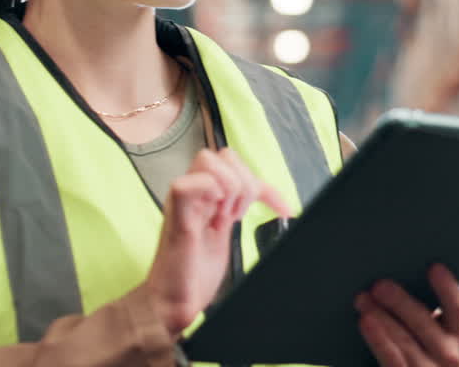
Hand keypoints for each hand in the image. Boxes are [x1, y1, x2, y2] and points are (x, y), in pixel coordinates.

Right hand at [143, 148, 291, 336]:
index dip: (266, 186)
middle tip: (238, 216)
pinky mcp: (175, 215)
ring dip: (228, 187)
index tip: (284, 210)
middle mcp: (193, 193)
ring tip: (225, 217)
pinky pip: (185, 184)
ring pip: (207, 160)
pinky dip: (208, 193)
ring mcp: (183, 201)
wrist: (174, 302)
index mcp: (204, 197)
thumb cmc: (194, 274)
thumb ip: (233, 212)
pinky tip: (214, 214)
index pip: (236, 167)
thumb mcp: (224, 236)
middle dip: (243, 182)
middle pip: (223, 155)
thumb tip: (270, 205)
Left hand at [355, 265, 458, 366]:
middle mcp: (448, 353)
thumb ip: (411, 303)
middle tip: (379, 284)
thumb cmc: (404, 339)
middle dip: (402, 303)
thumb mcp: (417, 324)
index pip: (456, 307)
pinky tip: (364, 322)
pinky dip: (379, 340)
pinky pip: (393, 360)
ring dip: (383, 318)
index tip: (434, 267)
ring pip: (407, 343)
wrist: (399, 365)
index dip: (447, 287)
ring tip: (362, 299)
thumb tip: (388, 271)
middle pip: (426, 324)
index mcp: (454, 331)